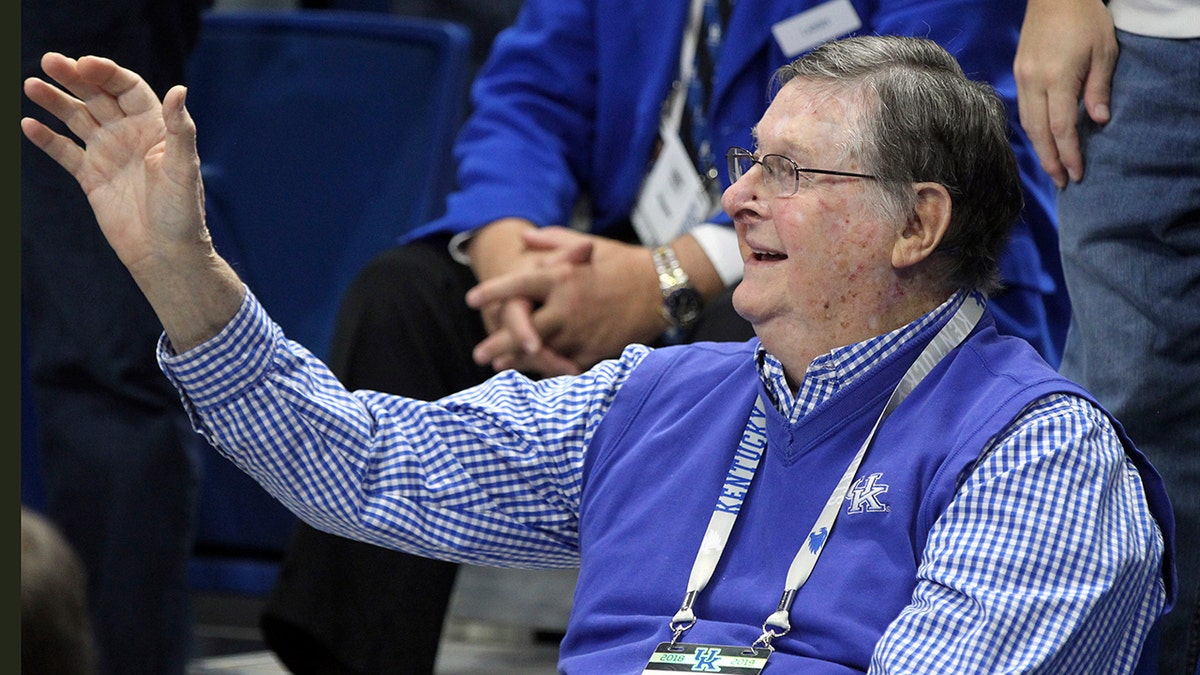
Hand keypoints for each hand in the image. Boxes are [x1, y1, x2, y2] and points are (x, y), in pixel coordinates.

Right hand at [22, 52, 241, 350]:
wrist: (166, 253)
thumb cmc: (183, 212)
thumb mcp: (183, 168)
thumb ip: (180, 129)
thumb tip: (179, 89)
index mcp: (154, 128)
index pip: (126, 88)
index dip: (106, 73)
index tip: (84, 64)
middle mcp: (130, 136)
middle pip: (98, 96)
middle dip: (74, 77)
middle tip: (49, 61)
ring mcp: (108, 155)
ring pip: (77, 119)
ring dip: (55, 101)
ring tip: (31, 85)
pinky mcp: (91, 177)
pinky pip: (64, 152)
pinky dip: (47, 138)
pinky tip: (28, 124)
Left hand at [466, 227, 665, 375]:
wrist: (662, 288)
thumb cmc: (622, 263)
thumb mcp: (587, 245)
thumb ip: (551, 242)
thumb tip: (523, 237)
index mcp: (563, 277)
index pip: (519, 285)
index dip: (492, 292)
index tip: (471, 299)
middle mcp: (567, 306)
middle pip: (522, 329)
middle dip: (498, 343)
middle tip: (479, 353)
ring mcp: (581, 331)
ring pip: (540, 352)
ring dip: (517, 361)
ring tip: (499, 367)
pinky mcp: (594, 350)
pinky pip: (564, 363)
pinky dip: (547, 369)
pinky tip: (534, 373)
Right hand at [1013, 0, 1117, 187]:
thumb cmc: (1085, 19)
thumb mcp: (1104, 51)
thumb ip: (1099, 88)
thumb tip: (1098, 121)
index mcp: (1057, 77)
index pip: (1061, 126)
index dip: (1069, 153)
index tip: (1076, 174)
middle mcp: (1034, 81)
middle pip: (1038, 132)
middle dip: (1050, 160)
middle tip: (1061, 182)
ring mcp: (1022, 78)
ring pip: (1027, 123)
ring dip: (1039, 148)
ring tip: (1052, 166)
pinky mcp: (1018, 73)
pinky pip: (1023, 109)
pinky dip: (1032, 130)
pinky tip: (1042, 140)